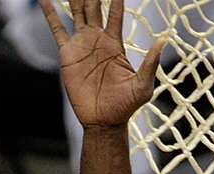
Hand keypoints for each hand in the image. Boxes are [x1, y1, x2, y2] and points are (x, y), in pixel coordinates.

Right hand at [39, 0, 163, 127]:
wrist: (104, 122)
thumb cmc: (125, 106)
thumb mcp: (142, 86)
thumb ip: (150, 63)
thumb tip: (163, 40)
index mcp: (114, 42)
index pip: (115, 12)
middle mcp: (97, 39)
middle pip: (94, 5)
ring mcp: (82, 45)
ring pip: (76, 11)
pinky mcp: (68, 55)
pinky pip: (57, 30)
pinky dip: (50, 13)